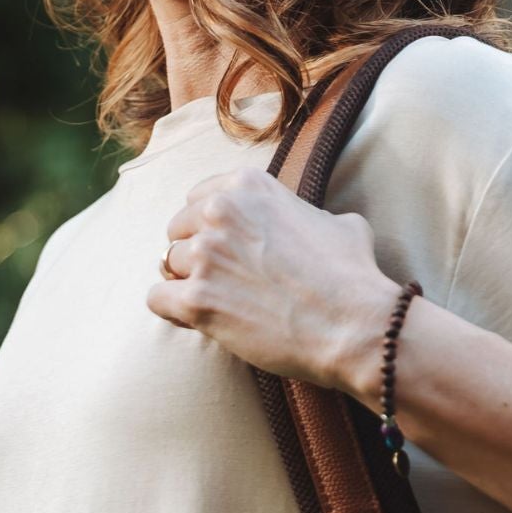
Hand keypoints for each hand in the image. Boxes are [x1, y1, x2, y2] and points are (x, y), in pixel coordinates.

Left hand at [147, 166, 401, 397]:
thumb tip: (308, 225)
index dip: (209, 228)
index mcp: (248, 186)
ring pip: (168, 265)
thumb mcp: (336, 222)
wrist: (354, 326)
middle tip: (224, 281)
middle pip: (178, 231)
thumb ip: (302, 214)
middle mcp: (220, 213)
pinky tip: (198, 319)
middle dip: (195, 255)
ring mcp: (205, 256)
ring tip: (220, 304)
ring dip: (187, 283)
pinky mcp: (196, 300)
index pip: (198, 199)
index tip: (226, 249)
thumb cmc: (353, 276)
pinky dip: (173, 310)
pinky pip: (157, 299)